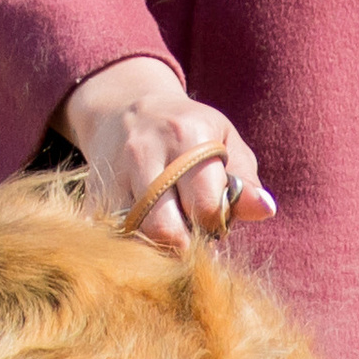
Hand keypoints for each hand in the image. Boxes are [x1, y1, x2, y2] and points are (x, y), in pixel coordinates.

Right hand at [57, 56, 275, 255]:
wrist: (125, 110)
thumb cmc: (190, 133)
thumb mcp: (225, 143)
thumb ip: (246, 180)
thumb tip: (265, 209)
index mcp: (188, 135)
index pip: (206, 206)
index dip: (216, 225)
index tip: (215, 222)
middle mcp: (145, 151)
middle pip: (165, 229)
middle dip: (186, 245)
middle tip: (193, 236)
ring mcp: (113, 172)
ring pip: (136, 237)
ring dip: (158, 248)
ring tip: (171, 233)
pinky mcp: (93, 192)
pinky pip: (112, 236)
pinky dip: (131, 245)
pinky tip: (145, 232)